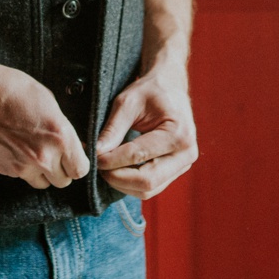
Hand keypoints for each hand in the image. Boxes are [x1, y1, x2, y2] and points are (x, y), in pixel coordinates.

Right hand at [0, 64, 90, 189]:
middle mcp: (43, 156)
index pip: (80, 170)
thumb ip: (61, 128)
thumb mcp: (48, 101)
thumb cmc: (11, 90)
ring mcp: (21, 166)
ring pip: (41, 183)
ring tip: (33, 152)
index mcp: (60, 137)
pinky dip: (21, 168)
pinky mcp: (3, 169)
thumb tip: (69, 145)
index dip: (77, 164)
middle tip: (54, 155)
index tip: (74, 157)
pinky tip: (14, 148)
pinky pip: (20, 177)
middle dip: (61, 170)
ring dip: (41, 173)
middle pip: (62, 181)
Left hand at [95, 70, 197, 198]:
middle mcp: (186, 154)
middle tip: (97, 166)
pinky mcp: (175, 172)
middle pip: (147, 181)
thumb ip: (112, 129)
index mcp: (179, 133)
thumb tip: (96, 153)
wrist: (171, 88)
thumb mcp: (128, 102)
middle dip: (116, 177)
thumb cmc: (151, 92)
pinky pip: (151, 188)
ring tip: (105, 167)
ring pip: (148, 190)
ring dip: (122, 184)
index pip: (138, 156)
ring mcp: (183, 165)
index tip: (92, 155)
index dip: (111, 160)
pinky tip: (117, 171)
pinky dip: (130, 184)